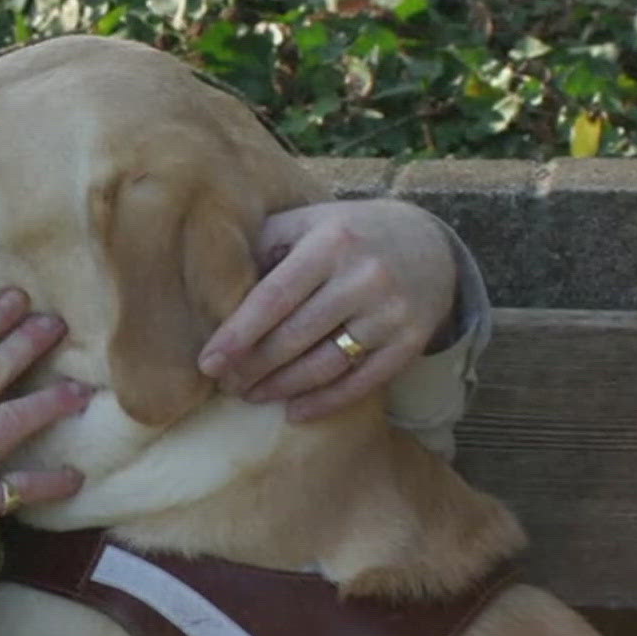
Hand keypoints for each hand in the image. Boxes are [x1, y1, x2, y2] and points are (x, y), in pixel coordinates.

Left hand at [197, 199, 457, 420]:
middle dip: (253, 366)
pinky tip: (293, 412)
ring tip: (250, 395)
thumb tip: (210, 288)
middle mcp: (365, 277)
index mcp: (331, 242)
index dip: (238, 334)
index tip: (208, 362)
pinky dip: (325, 402)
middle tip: (224, 384)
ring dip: (282, 387)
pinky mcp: (411, 341)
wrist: (427, 244)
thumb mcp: (305, 223)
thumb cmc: (344, 235)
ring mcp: (392, 312)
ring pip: (326, 364)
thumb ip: (261, 247)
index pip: (274, 297)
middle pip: (296, 336)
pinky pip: (361, 383)